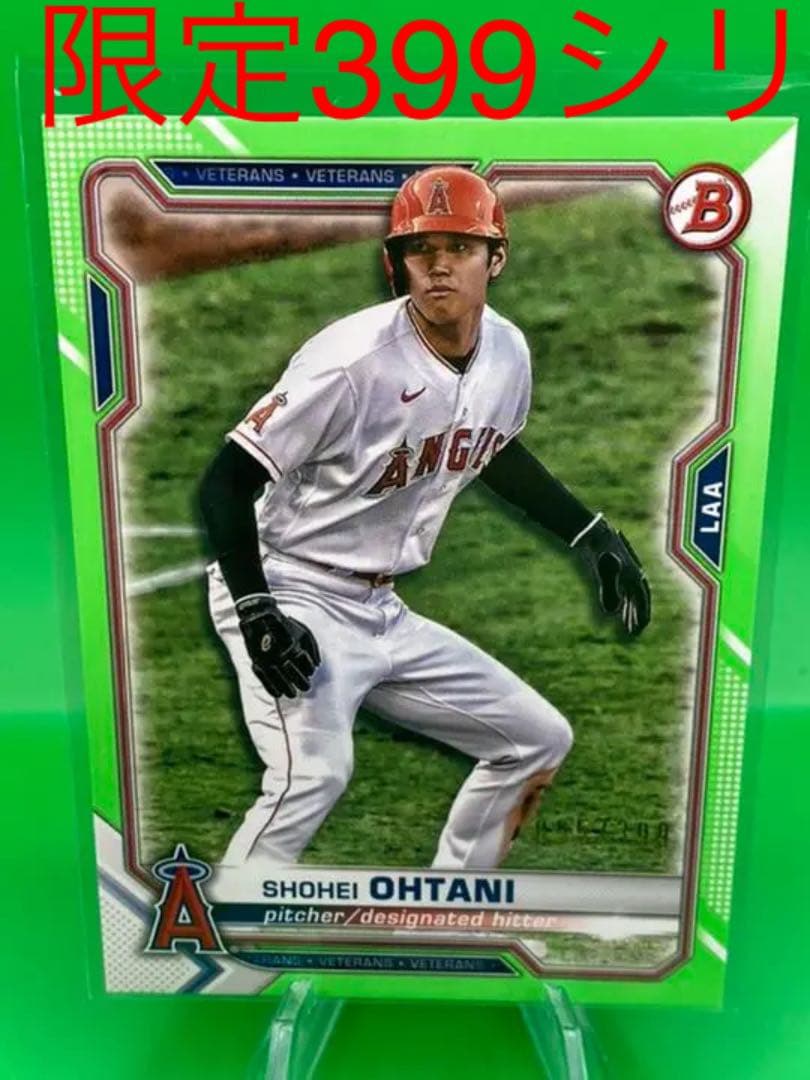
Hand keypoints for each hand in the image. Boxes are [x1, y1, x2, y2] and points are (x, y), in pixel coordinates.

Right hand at [236, 593, 320, 698]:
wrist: (260, 618)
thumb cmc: (285, 626)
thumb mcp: (304, 632)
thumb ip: (313, 649)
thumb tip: (317, 665)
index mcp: (293, 646)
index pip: (304, 665)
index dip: (308, 671)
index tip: (309, 674)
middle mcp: (280, 654)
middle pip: (293, 674)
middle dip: (301, 682)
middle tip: (306, 688)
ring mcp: (267, 658)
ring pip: (279, 679)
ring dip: (287, 688)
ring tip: (292, 694)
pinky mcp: (256, 661)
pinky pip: (264, 679)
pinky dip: (271, 688)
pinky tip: (277, 694)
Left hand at [574, 517, 651, 636]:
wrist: (594, 534)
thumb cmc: (600, 552)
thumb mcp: (604, 571)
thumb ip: (609, 591)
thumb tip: (610, 612)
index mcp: (635, 576)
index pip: (642, 601)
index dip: (642, 615)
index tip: (640, 629)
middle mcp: (634, 576)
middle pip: (639, 601)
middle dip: (637, 617)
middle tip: (634, 633)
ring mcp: (626, 574)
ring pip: (632, 597)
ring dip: (631, 612)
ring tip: (629, 628)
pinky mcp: (617, 572)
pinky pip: (624, 591)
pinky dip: (623, 603)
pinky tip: (618, 612)